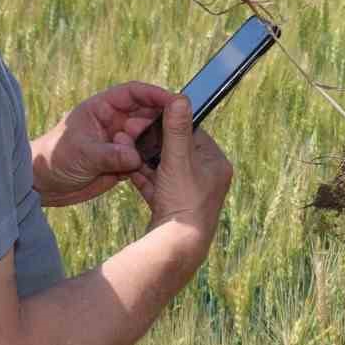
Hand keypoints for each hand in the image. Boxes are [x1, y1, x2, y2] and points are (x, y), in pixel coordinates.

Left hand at [32, 82, 174, 206]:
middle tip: (185, 126)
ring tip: (178, 148)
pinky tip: (165, 166)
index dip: (155, 94)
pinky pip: (143, 158)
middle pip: (146, 114)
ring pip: (148, 137)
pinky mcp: (122, 162)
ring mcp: (119, 142)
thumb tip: (135, 156)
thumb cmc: (54, 159)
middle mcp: (114, 122)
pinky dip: (154, 161)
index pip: (134, 93)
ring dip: (161, 142)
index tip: (175, 100)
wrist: (43, 185)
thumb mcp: (81, 154)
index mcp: (102, 108)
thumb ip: (108, 154)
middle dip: (164, 118)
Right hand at [128, 97, 232, 254]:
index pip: (194, 134)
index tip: (150, 118)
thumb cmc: (183, 202)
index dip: (171, 125)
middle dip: (154, 145)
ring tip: (128, 150)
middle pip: (177, 152)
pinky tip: (129, 171)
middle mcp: (208, 179)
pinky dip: (144, 179)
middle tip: (134, 134)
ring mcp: (191, 194)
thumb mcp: (178, 160)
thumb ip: (177, 130)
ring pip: (165, 169)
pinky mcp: (175, 207)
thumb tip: (180, 98)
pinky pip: (158, 186)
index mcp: (217, 164)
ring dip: (146, 161)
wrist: (176, 246)